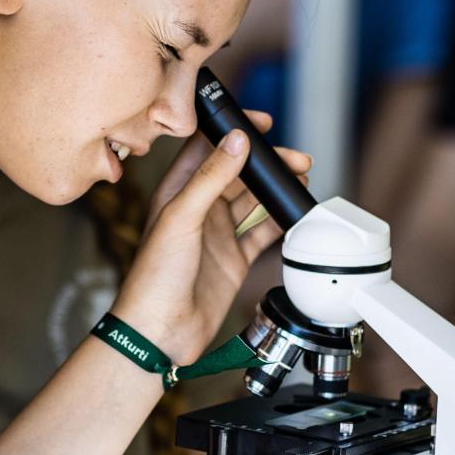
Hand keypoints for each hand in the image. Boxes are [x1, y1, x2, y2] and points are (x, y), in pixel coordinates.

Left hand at [111, 112, 310, 363]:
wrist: (160, 332)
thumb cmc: (154, 276)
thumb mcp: (182, 217)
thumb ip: (211, 177)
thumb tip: (237, 140)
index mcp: (177, 192)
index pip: (207, 147)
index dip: (233, 130)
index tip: (262, 122)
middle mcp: (198, 210)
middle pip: (237, 173)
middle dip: (266, 162)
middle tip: (295, 158)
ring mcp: (217, 235)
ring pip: (253, 201)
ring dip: (275, 188)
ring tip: (300, 178)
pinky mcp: (233, 260)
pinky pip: (262, 234)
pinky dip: (280, 222)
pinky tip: (295, 213)